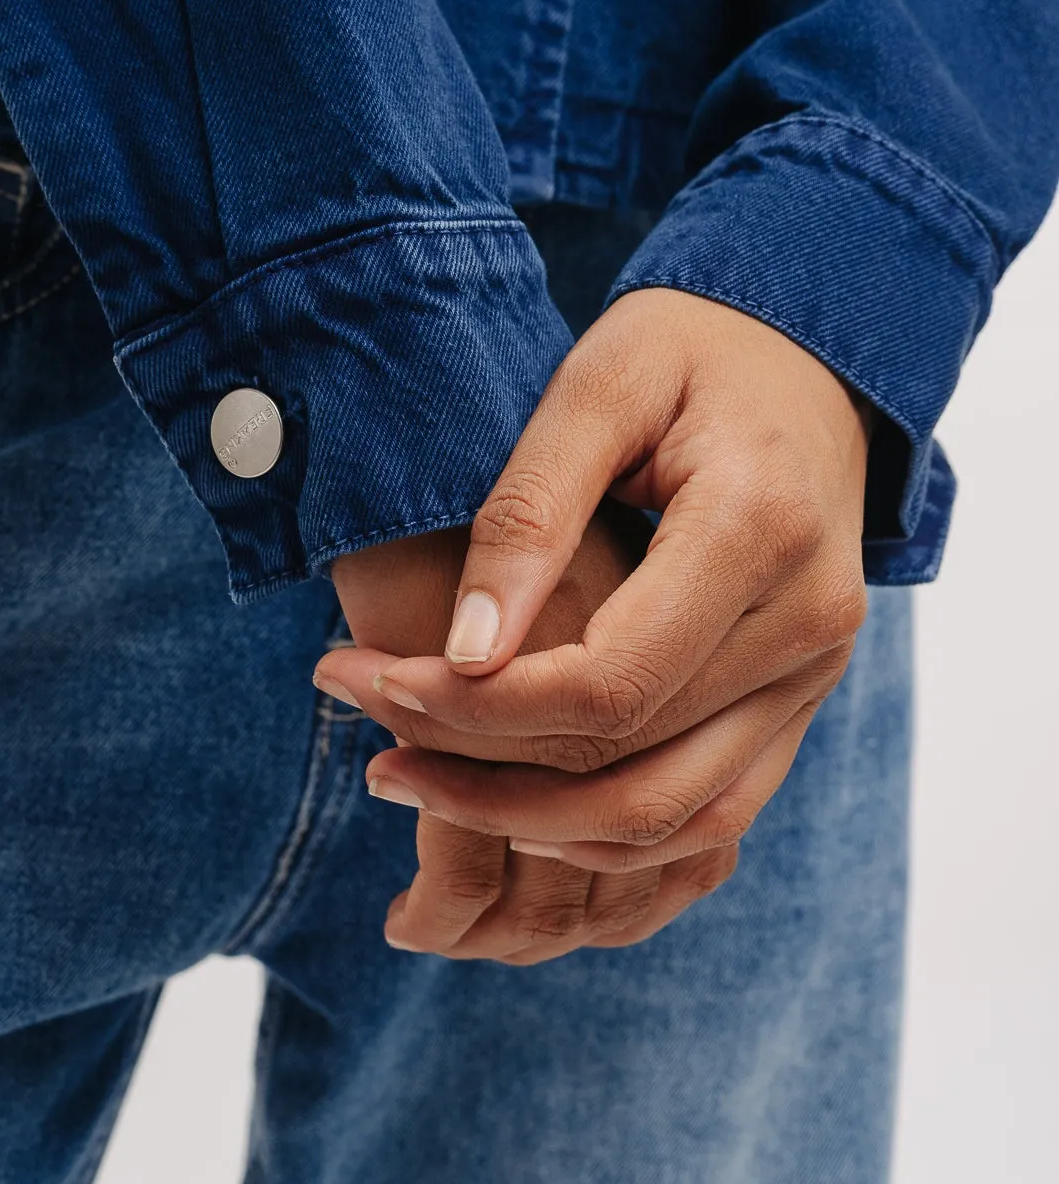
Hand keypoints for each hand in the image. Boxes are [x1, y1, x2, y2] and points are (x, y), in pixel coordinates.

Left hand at [321, 290, 871, 947]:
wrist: (808, 355)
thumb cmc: (689, 349)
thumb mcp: (598, 386)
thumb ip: (530, 514)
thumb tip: (463, 652)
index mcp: (761, 529)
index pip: (608, 681)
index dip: (477, 708)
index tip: (367, 675)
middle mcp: (809, 623)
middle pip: (634, 767)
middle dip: (481, 776)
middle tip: (367, 748)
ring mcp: (816, 674)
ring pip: (675, 818)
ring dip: (536, 830)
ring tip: (414, 783)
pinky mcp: (800, 700)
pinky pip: (712, 812)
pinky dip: (608, 834)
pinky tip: (511, 808)